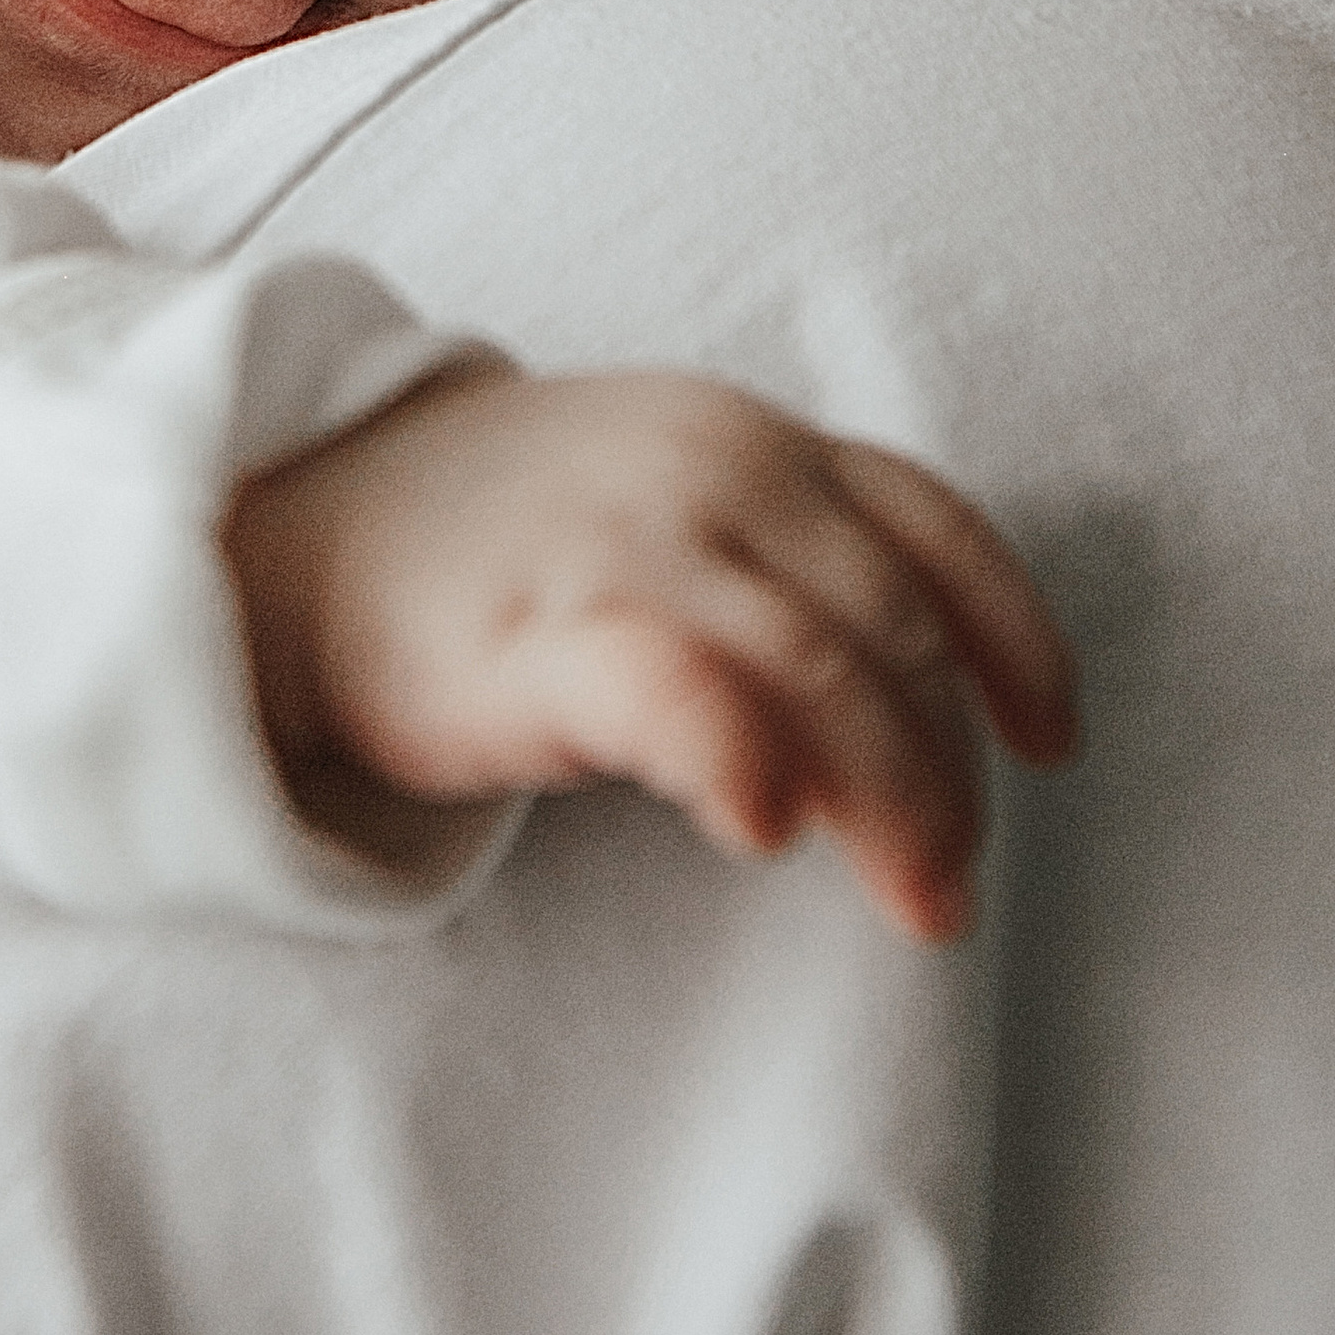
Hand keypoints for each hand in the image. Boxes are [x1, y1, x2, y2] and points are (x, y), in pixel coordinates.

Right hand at [224, 361, 1078, 942]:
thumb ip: (774, 545)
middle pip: (896, 629)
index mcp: (746, 434)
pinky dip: (745, 757)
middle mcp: (709, 469)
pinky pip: (683, 691)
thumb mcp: (652, 488)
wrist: (283, 542)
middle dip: (950, 771)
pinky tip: (762, 826)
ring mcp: (626, 542)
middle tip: (950, 886)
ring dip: (892, 801)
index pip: (934, 524)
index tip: (1050, 745)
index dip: (1018, 641)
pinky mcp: (542, 631)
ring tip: (908, 900)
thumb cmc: (486, 541)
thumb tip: (908, 688)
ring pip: (827, 675)